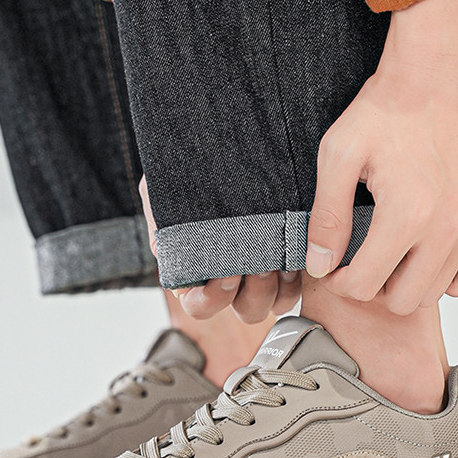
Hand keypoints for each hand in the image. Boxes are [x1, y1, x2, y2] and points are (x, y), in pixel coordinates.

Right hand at [138, 175, 300, 320]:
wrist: (219, 147)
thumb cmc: (189, 172)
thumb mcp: (165, 191)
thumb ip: (160, 221)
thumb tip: (161, 250)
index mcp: (196, 271)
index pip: (200, 305)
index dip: (213, 298)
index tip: (227, 272)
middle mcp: (230, 276)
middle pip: (245, 310)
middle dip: (254, 293)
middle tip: (260, 265)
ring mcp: (260, 270)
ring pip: (273, 302)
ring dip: (276, 287)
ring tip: (280, 260)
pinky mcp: (286, 257)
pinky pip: (296, 285)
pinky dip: (296, 277)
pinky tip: (295, 254)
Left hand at [306, 0, 457, 313]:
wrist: (435, 73)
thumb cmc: (389, 106)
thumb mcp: (339, 155)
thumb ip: (327, 215)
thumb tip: (320, 262)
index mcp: (407, 215)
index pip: (365, 285)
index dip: (338, 281)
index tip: (329, 264)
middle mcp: (445, 225)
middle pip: (402, 299)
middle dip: (370, 287)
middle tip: (352, 262)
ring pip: (437, 291)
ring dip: (406, 284)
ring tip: (383, 257)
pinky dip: (456, 279)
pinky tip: (428, 261)